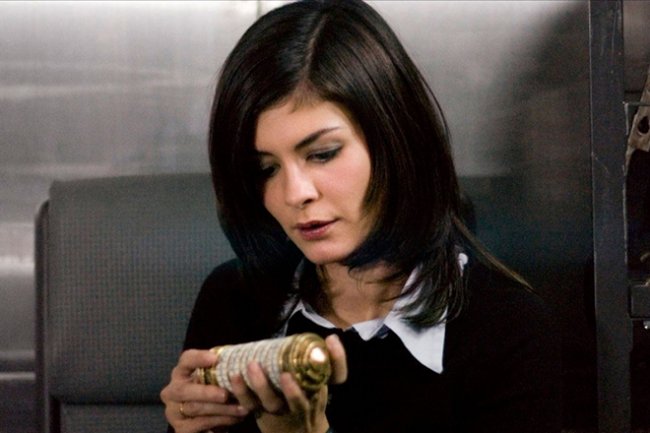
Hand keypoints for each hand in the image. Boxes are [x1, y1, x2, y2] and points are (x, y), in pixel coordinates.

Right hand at [160, 349, 249, 432]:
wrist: (207, 422)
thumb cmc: (214, 393)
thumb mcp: (215, 380)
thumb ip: (222, 370)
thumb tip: (244, 362)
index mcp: (181, 373)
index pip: (185, 360)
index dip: (198, 358)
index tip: (215, 358)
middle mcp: (172, 391)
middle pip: (183, 390)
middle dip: (206, 392)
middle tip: (225, 395)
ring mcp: (174, 412)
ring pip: (195, 409)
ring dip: (220, 409)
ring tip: (241, 408)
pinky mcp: (181, 429)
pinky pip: (200, 424)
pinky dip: (220, 421)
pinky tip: (235, 418)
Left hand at [229, 334, 346, 432]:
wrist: (298, 432)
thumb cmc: (308, 399)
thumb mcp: (320, 382)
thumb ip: (325, 362)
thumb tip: (330, 339)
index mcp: (319, 391)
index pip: (337, 376)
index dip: (338, 358)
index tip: (330, 338)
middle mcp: (303, 405)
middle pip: (300, 402)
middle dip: (292, 390)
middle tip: (285, 374)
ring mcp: (281, 411)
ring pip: (272, 403)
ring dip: (261, 386)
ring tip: (252, 366)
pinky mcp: (261, 413)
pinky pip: (250, 405)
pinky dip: (242, 392)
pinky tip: (235, 377)